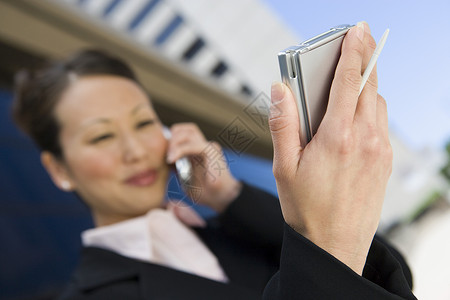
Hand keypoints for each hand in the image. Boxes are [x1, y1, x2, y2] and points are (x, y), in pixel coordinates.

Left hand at [166, 123, 240, 211]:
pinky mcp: (210, 151)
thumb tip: (167, 164)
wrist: (221, 198)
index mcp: (198, 152)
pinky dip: (179, 150)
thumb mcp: (186, 180)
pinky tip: (172, 160)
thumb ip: (178, 170)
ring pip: (188, 132)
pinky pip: (192, 144)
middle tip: (167, 155)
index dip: (171, 140)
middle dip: (172, 137)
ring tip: (170, 158)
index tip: (164, 155)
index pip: (183, 133)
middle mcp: (204, 146)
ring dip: (174, 143)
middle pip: (186, 128)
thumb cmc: (207, 193)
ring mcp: (208, 147)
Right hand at [269, 22, 391, 274]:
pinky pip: (382, 124)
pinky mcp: (386, 163)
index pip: (349, 81)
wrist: (335, 246)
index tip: (356, 30)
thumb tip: (280, 89)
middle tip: (358, 42)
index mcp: (338, 137)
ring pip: (378, 104)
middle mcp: (366, 140)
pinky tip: (354, 117)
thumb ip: (282, 123)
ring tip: (349, 84)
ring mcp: (380, 151)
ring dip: (366, 88)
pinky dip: (371, 109)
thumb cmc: (305, 208)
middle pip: (369, 87)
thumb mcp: (284, 167)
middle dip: (364, 60)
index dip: (353, 51)